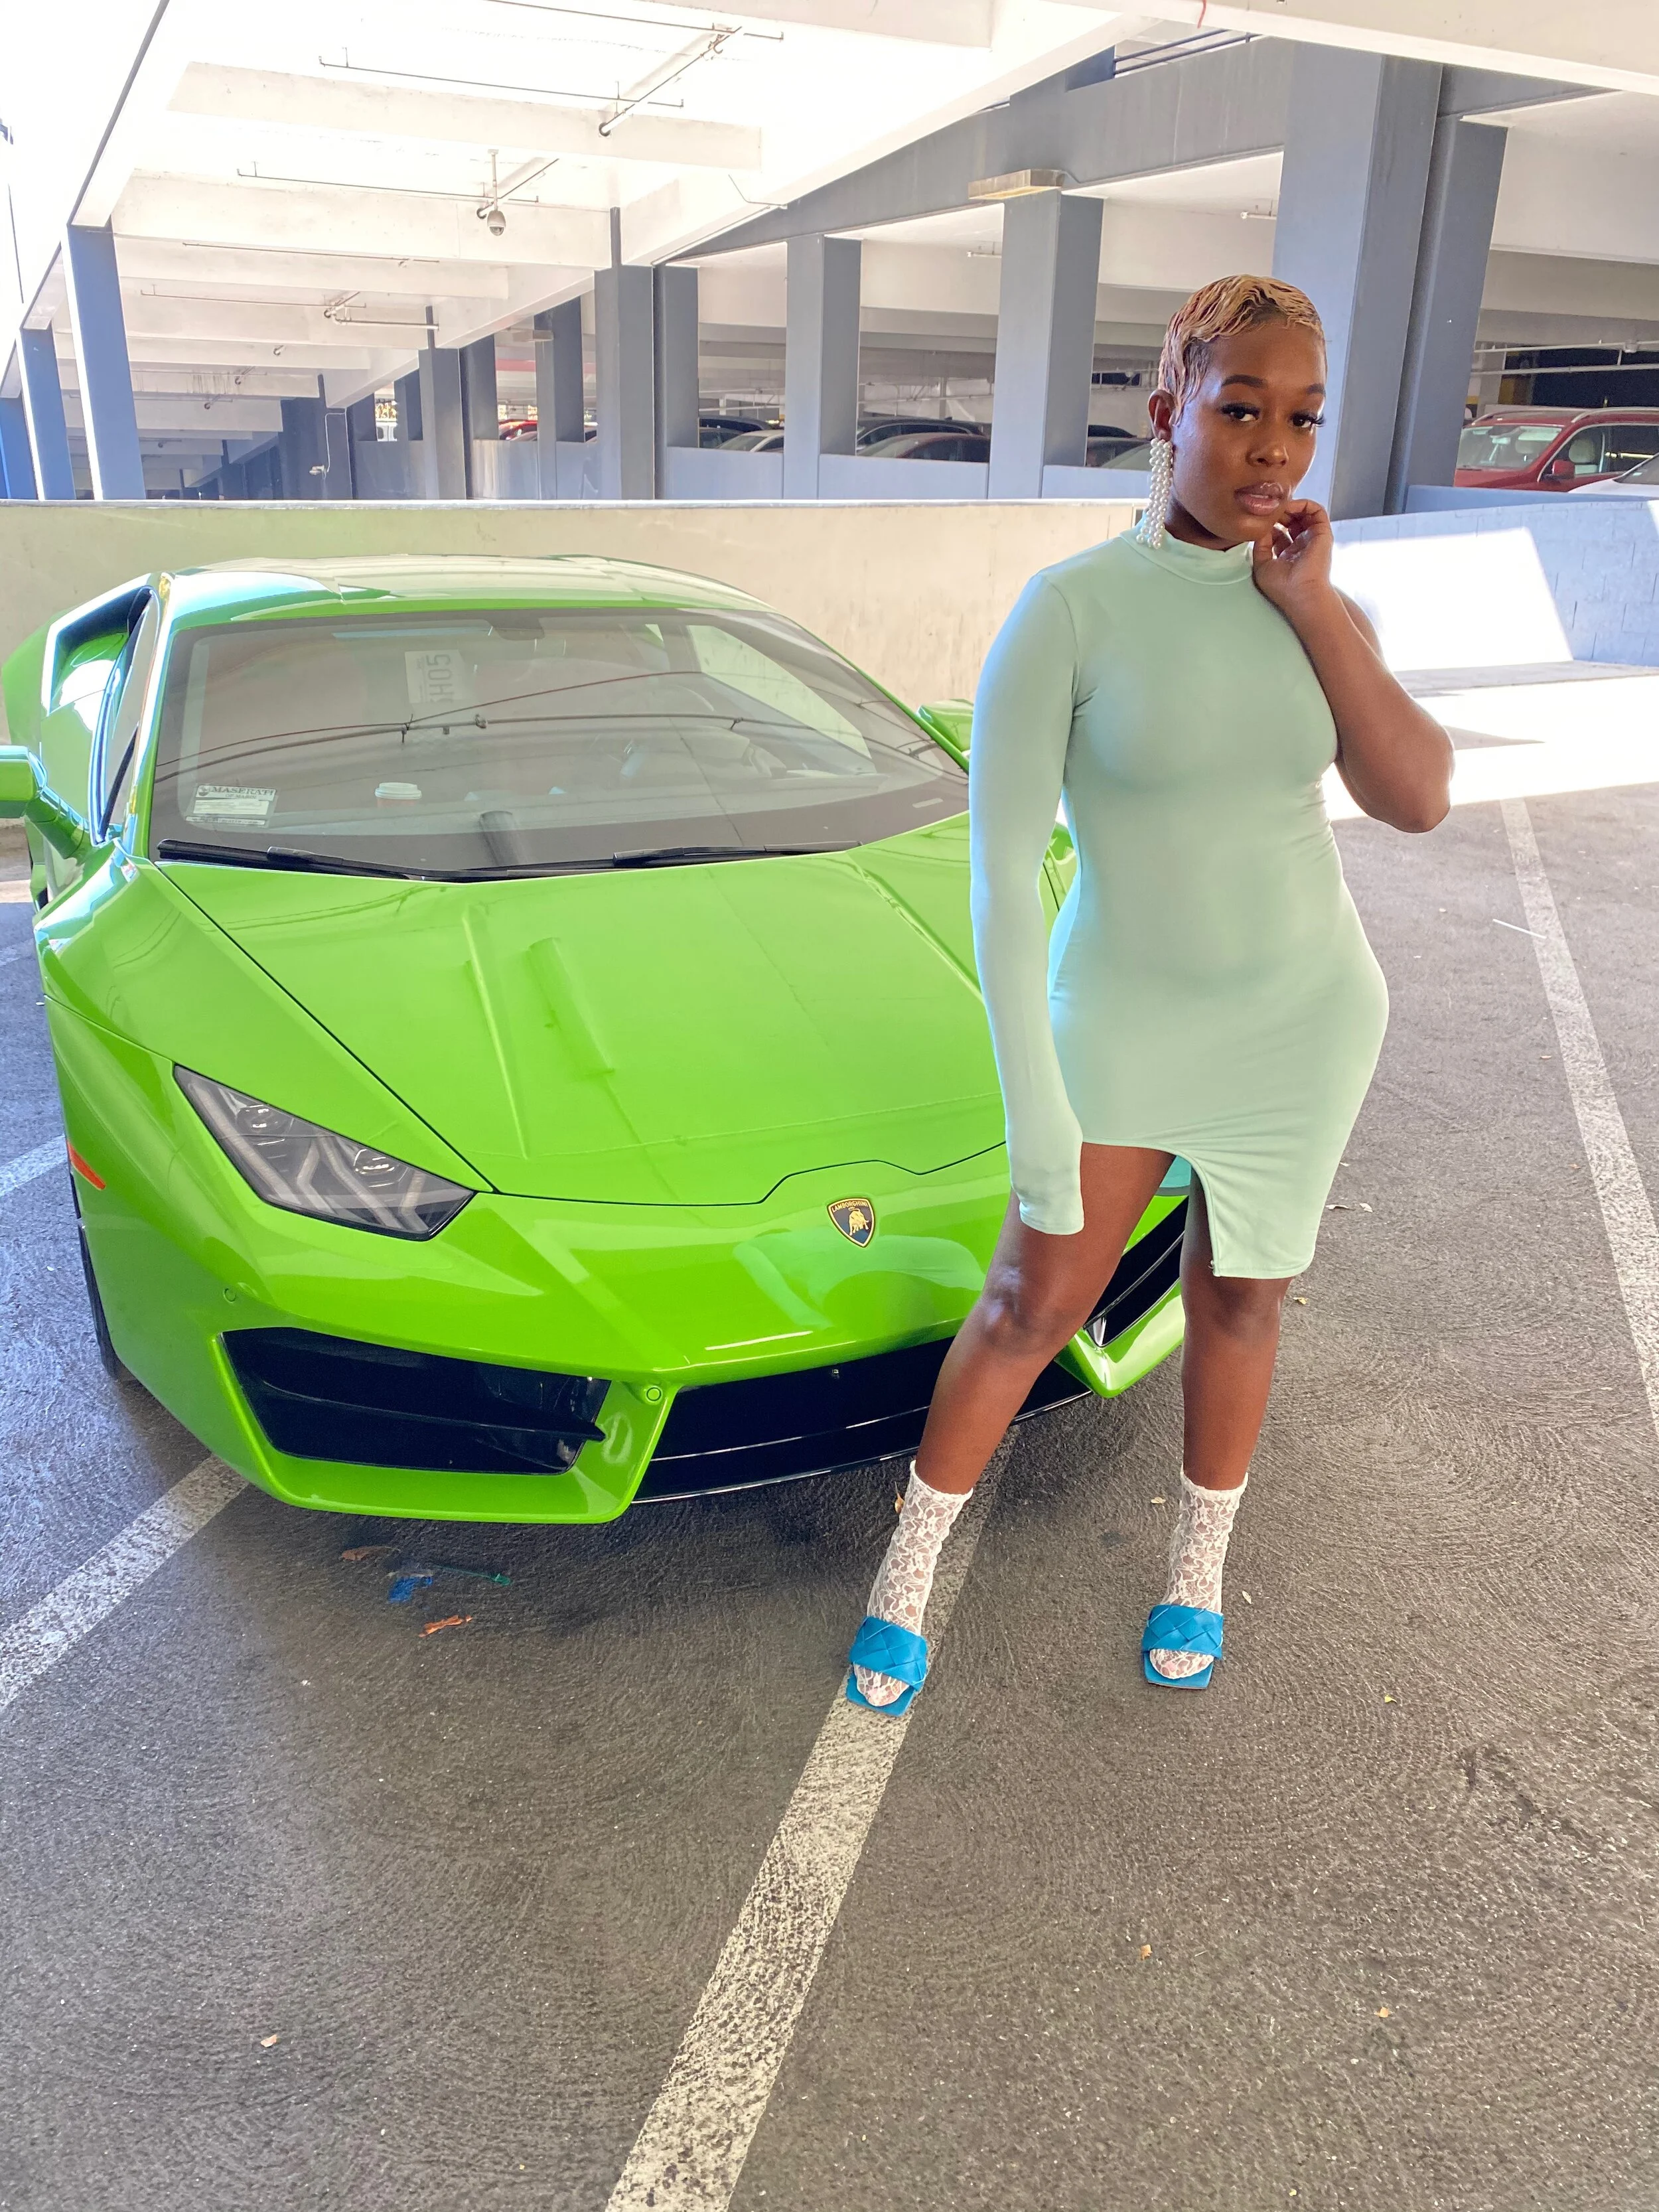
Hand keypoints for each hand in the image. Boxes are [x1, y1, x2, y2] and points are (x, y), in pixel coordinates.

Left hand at [1250, 498, 1339, 628]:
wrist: (1301, 593)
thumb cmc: (1282, 587)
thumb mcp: (1261, 564)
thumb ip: (1259, 545)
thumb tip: (1259, 528)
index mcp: (1288, 556)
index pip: (1279, 533)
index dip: (1268, 525)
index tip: (1259, 522)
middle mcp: (1301, 546)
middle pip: (1290, 521)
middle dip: (1278, 514)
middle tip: (1268, 511)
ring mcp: (1312, 539)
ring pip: (1303, 513)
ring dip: (1289, 506)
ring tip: (1278, 506)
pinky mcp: (1322, 533)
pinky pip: (1316, 511)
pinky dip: (1303, 504)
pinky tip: (1289, 506)